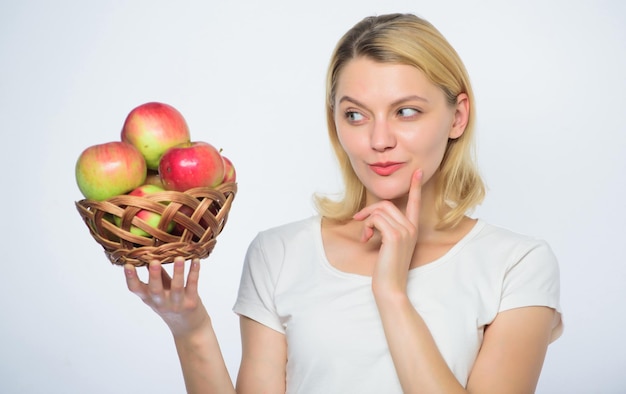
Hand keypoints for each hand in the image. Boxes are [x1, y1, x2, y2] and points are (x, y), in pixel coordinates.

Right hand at [124, 257, 209, 337]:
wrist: (190, 329)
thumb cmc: (172, 305)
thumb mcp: (160, 294)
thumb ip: (157, 276)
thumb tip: (149, 254)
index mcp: (150, 299)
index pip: (136, 290)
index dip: (131, 278)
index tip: (127, 265)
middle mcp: (162, 303)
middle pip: (155, 290)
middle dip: (154, 276)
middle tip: (153, 262)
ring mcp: (177, 304)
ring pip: (177, 287)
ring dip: (178, 272)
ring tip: (179, 258)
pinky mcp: (192, 303)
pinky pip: (193, 285)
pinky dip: (194, 272)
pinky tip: (195, 260)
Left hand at [353, 169, 421, 294]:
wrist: (390, 287)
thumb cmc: (387, 268)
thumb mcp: (389, 245)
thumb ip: (387, 229)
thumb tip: (373, 216)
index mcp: (412, 229)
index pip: (416, 203)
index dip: (415, 187)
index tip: (417, 172)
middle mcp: (411, 228)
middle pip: (387, 204)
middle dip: (369, 211)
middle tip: (359, 221)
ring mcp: (405, 231)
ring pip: (379, 211)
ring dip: (366, 221)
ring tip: (365, 236)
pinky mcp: (395, 236)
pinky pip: (376, 219)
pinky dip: (367, 227)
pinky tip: (366, 239)